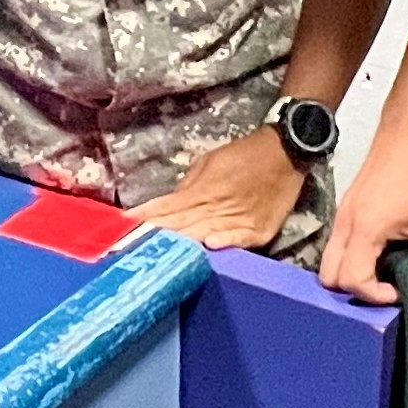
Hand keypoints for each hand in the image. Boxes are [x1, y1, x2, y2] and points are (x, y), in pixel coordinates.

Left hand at [140, 124, 307, 252]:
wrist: (286, 151)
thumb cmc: (243, 156)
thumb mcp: (208, 162)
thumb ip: (188, 186)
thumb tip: (169, 206)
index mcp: (201, 190)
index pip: (166, 208)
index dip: (144, 218)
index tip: (121, 227)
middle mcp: (216, 206)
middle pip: (180, 226)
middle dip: (155, 236)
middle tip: (128, 248)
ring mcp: (239, 219)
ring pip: (205, 234)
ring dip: (182, 245)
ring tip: (158, 255)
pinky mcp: (260, 230)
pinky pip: (240, 238)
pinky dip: (227, 242)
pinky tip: (210, 247)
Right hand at [320, 134, 407, 306]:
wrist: (407, 133)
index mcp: (363, 231)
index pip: (351, 280)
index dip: (374, 295)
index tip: (398, 289)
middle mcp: (345, 224)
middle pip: (328, 276)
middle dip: (353, 289)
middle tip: (384, 284)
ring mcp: (342, 214)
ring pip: (330, 259)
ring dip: (351, 271)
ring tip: (383, 269)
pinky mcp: (347, 206)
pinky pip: (337, 242)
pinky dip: (351, 255)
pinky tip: (380, 248)